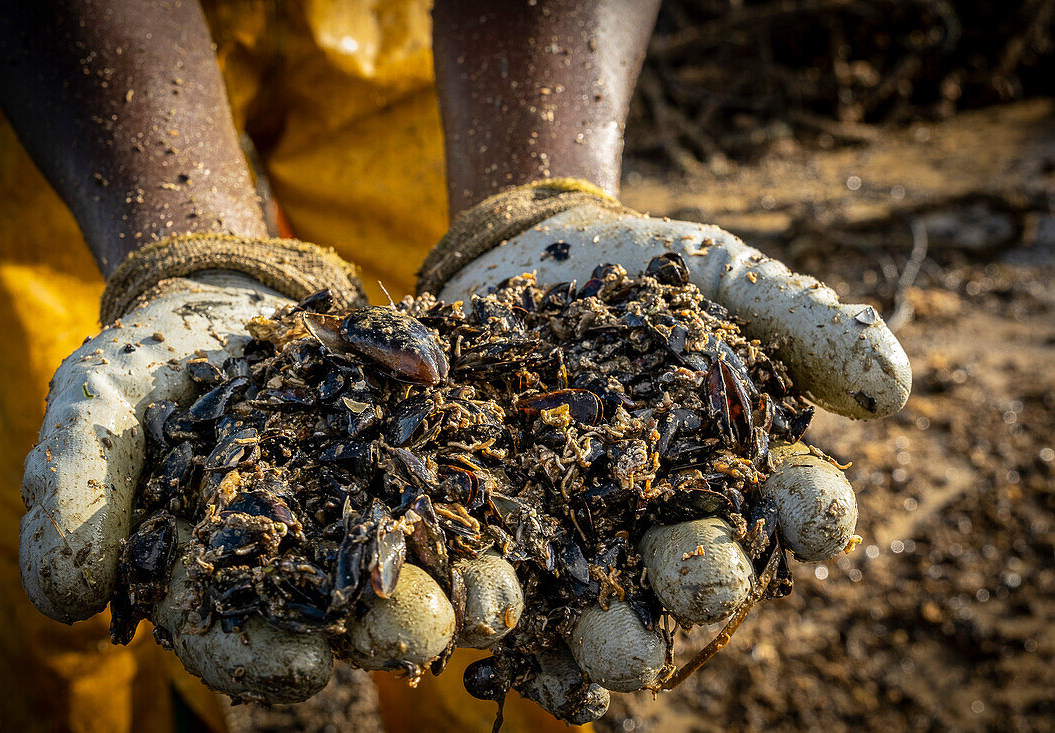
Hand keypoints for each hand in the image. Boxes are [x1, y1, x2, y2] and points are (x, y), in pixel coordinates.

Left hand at [419, 180, 910, 719]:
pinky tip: (485, 620)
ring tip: (602, 638)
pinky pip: (508, 591)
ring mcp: (586, 538)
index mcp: (740, 472)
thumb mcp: (724, 277)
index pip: (795, 507)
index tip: (814, 513)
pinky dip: (501, 610)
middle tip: (695, 582)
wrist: (531, 256)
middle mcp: (669, 523)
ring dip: (603, 631)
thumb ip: (802, 322)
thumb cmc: (647, 269)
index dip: (812, 515)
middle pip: (698, 576)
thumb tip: (893, 386)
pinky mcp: (505, 534)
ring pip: (605, 609)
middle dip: (700, 584)